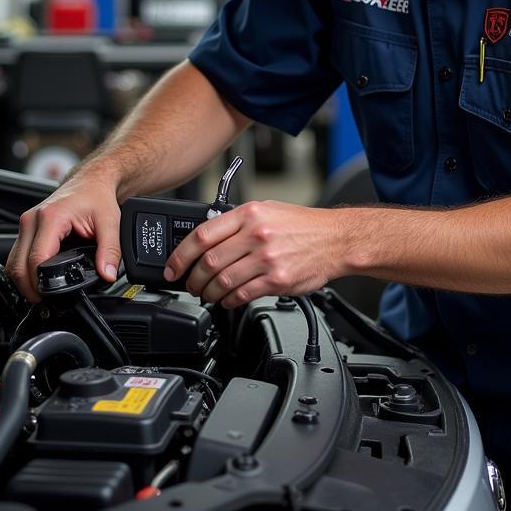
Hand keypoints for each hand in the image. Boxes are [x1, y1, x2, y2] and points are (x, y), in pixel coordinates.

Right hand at [6, 170, 121, 301]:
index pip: (37, 258)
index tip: (49, 296)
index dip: (41, 282)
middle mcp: (33, 219)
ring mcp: (26, 223)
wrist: (90, 181)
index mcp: (52, 217)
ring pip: (12, 261)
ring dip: (22, 280)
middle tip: (43, 301)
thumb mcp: (110, 223)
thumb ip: (110, 250)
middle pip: (18, 264)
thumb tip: (107, 274)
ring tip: (40, 292)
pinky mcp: (26, 228)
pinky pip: (16, 254)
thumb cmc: (97, 197)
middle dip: (28, 287)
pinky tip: (35, 277)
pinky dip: (22, 269)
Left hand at [168, 200, 343, 306]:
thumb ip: (238, 222)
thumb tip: (208, 238)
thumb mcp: (268, 209)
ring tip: (207, 294)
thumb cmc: (304, 225)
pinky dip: (229, 301)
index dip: (180, 255)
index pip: (202, 234)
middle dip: (193, 279)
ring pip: (223, 282)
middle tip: (190, 285)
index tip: (173, 267)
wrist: (337, 239)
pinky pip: (243, 295)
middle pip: (209, 262)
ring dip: (209, 293)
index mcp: (250, 213)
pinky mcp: (277, 280)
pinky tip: (228, 300)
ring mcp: (267, 258)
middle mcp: (257, 234)